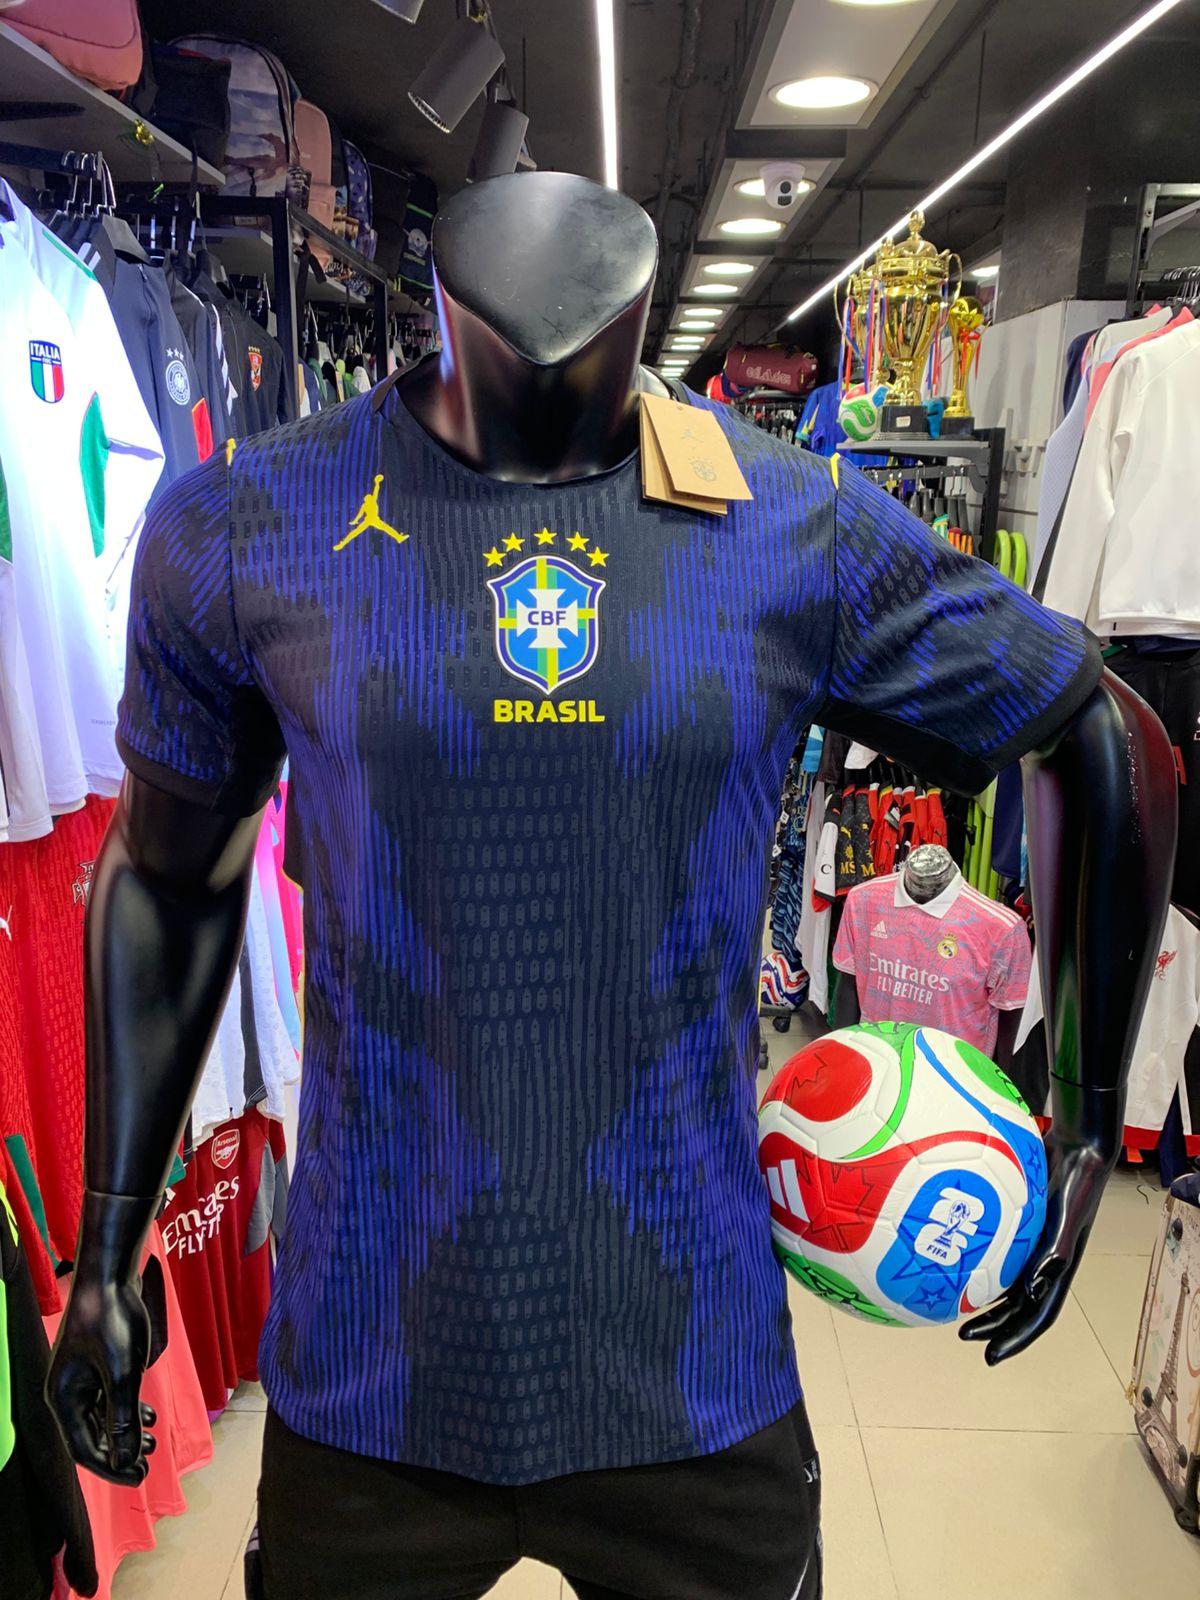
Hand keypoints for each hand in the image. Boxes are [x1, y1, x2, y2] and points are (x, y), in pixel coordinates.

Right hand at [47, 1270, 157, 1484]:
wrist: (110, 1278)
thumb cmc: (111, 1321)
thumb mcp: (122, 1372)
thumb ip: (123, 1417)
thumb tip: (126, 1460)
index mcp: (63, 1400)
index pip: (84, 1449)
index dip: (111, 1467)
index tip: (138, 1478)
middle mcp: (68, 1394)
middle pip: (92, 1437)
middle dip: (120, 1454)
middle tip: (148, 1469)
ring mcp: (82, 1380)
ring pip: (104, 1419)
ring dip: (127, 1434)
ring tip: (154, 1447)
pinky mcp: (98, 1367)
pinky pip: (111, 1400)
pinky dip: (129, 1411)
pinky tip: (150, 1418)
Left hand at [959, 1140, 1111, 1363]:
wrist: (1078, 1148)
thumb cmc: (1077, 1182)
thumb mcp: (1068, 1216)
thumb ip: (1055, 1251)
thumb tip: (1032, 1288)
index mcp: (1060, 1269)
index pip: (1038, 1316)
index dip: (1016, 1338)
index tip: (991, 1356)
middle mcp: (1046, 1263)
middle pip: (1019, 1307)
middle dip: (995, 1327)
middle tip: (964, 1337)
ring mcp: (1033, 1246)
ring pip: (1007, 1284)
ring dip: (985, 1302)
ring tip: (956, 1313)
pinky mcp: (1022, 1228)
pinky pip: (999, 1254)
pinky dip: (981, 1265)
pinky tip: (957, 1263)